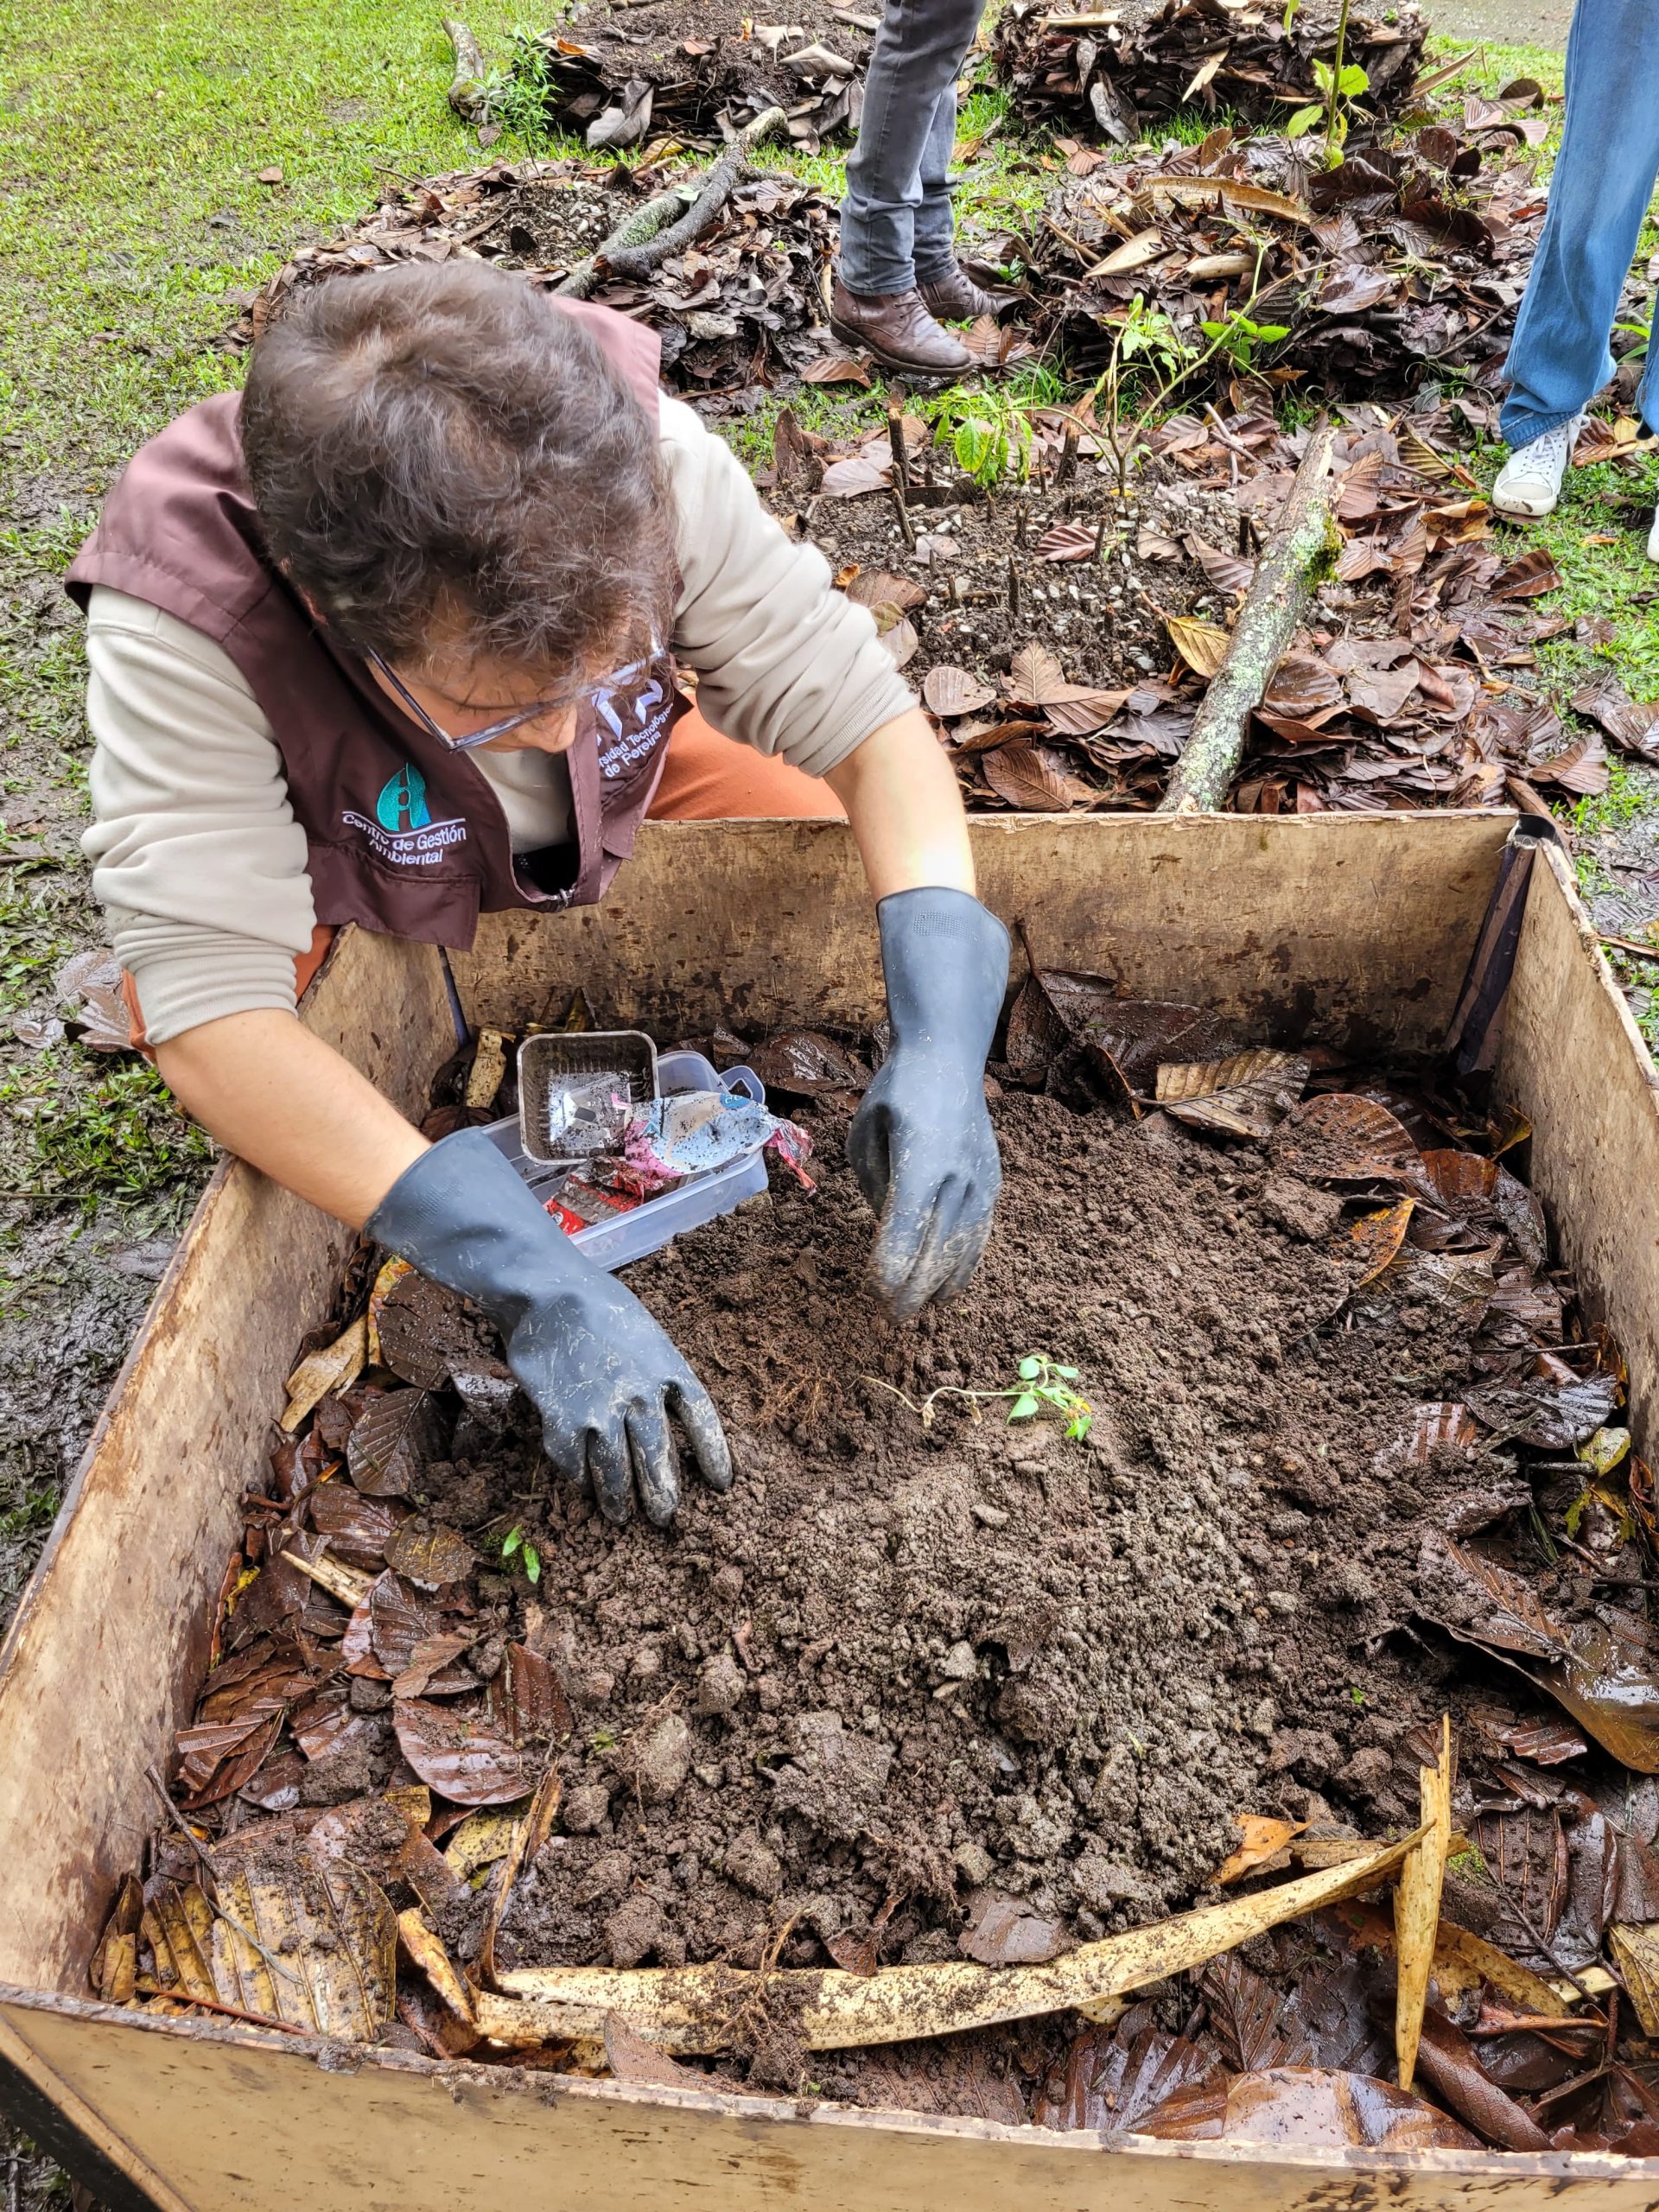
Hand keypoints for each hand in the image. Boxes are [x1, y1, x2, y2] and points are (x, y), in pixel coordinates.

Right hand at [367, 1129, 729, 1524]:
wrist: (547, 1294)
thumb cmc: (600, 1306)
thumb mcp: (647, 1335)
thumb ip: (658, 1375)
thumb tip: (665, 1415)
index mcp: (670, 1371)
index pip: (702, 1422)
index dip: (714, 1456)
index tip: (721, 1485)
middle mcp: (641, 1399)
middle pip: (658, 1461)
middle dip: (663, 1495)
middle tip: (665, 1519)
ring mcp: (602, 1415)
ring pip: (615, 1474)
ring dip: (618, 1500)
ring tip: (620, 1515)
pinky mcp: (563, 1423)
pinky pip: (574, 1465)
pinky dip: (578, 1479)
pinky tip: (582, 1485)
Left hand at [848, 887, 1008, 1320]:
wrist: (949, 1057)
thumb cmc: (895, 1094)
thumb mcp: (866, 1132)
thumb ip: (874, 1184)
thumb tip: (886, 1230)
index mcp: (920, 1158)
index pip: (907, 1225)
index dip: (893, 1264)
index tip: (879, 1289)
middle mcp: (957, 1172)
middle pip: (937, 1245)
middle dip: (915, 1285)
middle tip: (895, 1315)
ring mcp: (980, 1178)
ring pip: (965, 1245)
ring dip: (942, 1281)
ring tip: (921, 1306)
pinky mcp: (992, 1181)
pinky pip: (981, 1233)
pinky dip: (966, 1262)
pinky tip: (951, 1284)